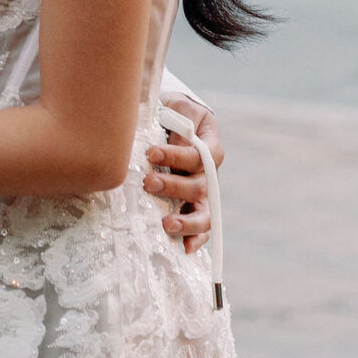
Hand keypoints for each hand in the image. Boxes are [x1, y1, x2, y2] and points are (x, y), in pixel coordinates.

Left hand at [144, 107, 223, 250]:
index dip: (176, 156)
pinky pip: (201, 228)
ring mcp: (203, 192)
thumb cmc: (176, 114)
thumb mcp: (177, 107)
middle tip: (148, 183)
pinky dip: (195, 240)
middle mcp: (209, 173)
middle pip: (198, 186)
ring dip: (186, 221)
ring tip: (166, 224)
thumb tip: (155, 129)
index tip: (151, 153)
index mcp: (209, 146)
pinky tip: (184, 249)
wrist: (179, 122)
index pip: (198, 155)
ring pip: (204, 212)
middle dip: (172, 187)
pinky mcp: (194, 206)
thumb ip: (174, 116)